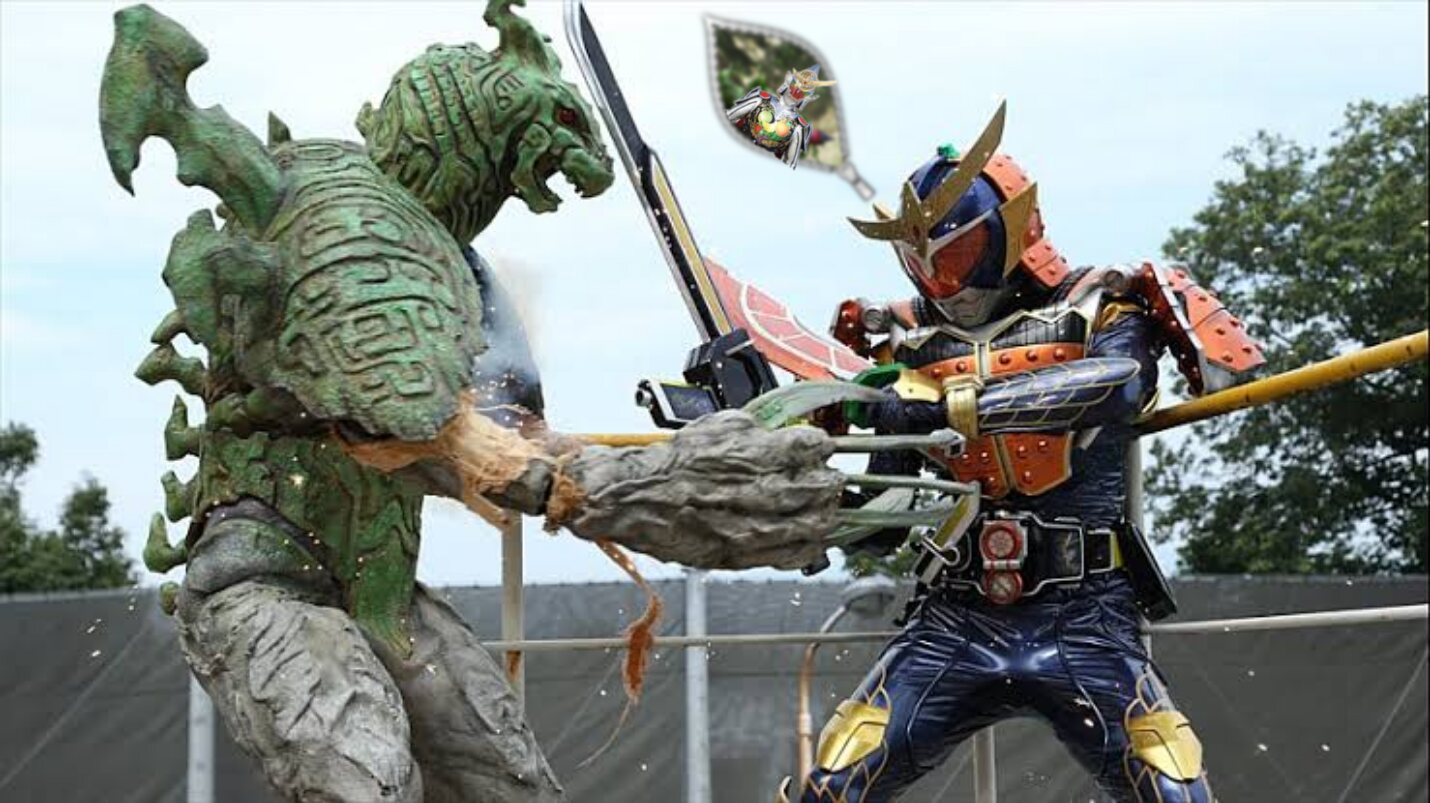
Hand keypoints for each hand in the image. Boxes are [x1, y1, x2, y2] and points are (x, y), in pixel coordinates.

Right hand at [552, 411, 842, 569]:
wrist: (635, 498)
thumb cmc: (671, 463)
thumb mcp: (718, 427)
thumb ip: (756, 430)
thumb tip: (781, 434)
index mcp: (757, 453)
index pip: (812, 447)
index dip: (820, 447)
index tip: (821, 447)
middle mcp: (761, 491)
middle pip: (820, 488)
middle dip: (830, 483)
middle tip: (831, 480)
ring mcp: (755, 526)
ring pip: (812, 524)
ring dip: (825, 515)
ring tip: (825, 509)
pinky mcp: (743, 553)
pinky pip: (791, 555)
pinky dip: (808, 546)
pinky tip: (810, 539)